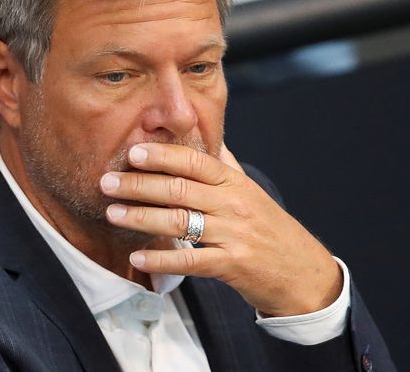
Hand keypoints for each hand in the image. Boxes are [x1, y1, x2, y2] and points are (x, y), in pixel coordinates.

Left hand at [100, 142, 342, 316]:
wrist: (302, 272)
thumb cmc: (270, 228)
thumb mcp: (250, 191)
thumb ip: (225, 165)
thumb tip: (205, 137)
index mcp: (234, 183)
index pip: (196, 161)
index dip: (164, 155)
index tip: (134, 151)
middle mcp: (233, 204)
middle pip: (180, 189)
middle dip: (139, 184)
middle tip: (107, 181)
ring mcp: (233, 234)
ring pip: (180, 222)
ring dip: (142, 217)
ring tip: (113, 213)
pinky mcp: (232, 264)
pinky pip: (191, 260)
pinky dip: (162, 258)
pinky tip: (138, 256)